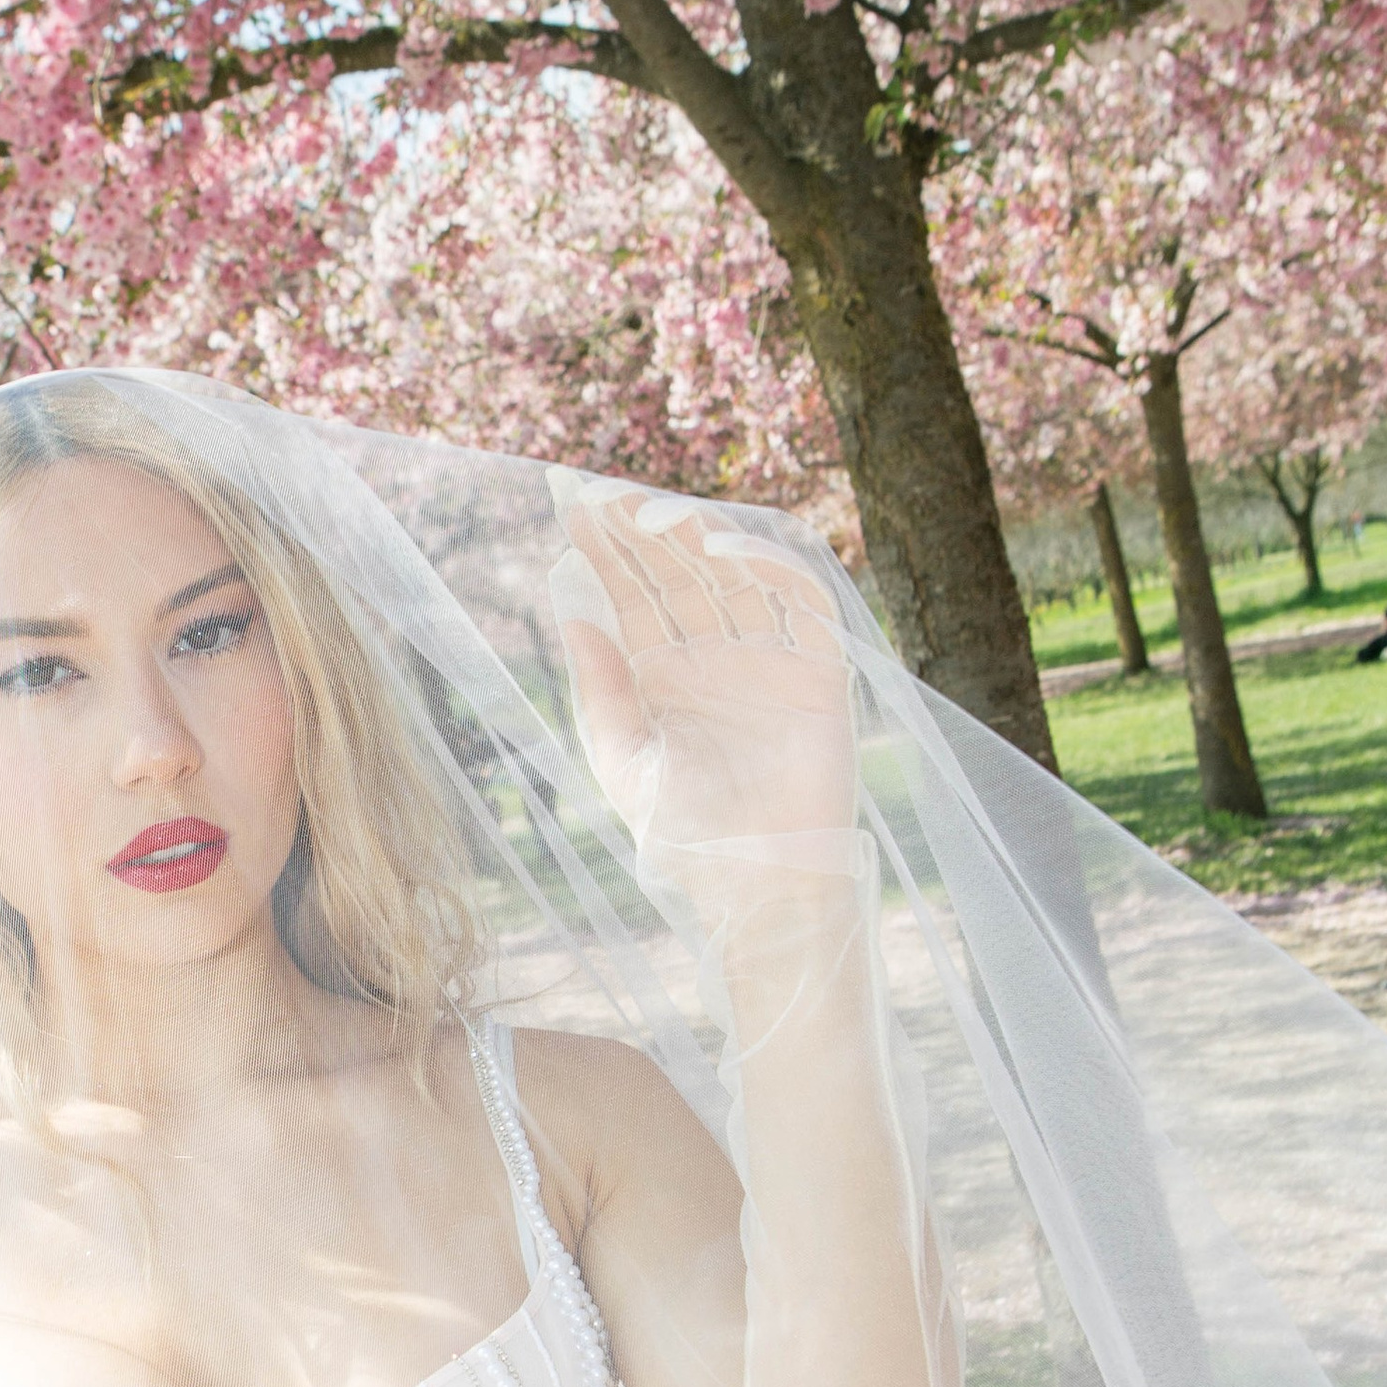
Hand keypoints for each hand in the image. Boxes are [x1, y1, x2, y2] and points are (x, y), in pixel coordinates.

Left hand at [549, 484, 860, 859]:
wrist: (757, 890)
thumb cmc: (686, 837)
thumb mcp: (623, 759)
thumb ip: (600, 689)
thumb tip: (572, 614)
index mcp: (666, 674)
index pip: (634, 592)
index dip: (604, 549)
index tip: (566, 507)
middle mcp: (717, 656)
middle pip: (677, 573)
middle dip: (637, 532)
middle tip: (595, 496)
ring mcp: (770, 658)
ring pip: (733, 575)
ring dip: (692, 538)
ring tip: (643, 515)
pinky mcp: (821, 670)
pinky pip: (800, 601)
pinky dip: (765, 567)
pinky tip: (718, 549)